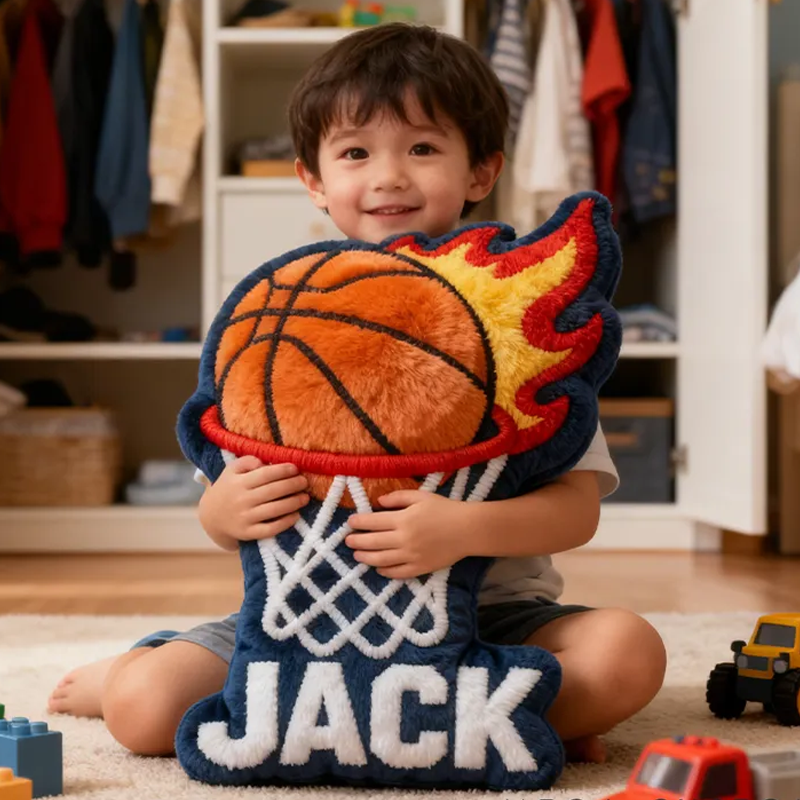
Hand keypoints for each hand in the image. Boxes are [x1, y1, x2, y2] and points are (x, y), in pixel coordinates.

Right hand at [198, 456, 309, 548]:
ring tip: (305, 498)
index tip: (296, 468)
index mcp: (238, 482)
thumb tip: (265, 463)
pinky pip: (269, 529)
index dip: (283, 470)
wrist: (211, 517)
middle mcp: (241, 500)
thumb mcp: (232, 470)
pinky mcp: (247, 533)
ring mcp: (244, 518)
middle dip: (293, 485)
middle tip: (305, 482)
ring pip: (274, 510)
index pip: (265, 474)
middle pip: (273, 491)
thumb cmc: (228, 488)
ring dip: (293, 503)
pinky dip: (285, 523)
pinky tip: (295, 516)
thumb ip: (248, 461)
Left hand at [345, 491, 468, 578]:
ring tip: (357, 555)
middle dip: (357, 541)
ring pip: (381, 560)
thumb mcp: (421, 496)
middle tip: (347, 540)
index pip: (373, 522)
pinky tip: (378, 568)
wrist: (467, 530)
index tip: (350, 523)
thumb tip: (378, 502)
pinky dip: (384, 571)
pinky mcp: (419, 568)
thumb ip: (398, 498)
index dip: (359, 522)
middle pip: (373, 542)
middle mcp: (404, 539)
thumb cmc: (444, 509)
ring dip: (365, 557)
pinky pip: (397, 573)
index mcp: (403, 520)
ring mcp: (411, 556)